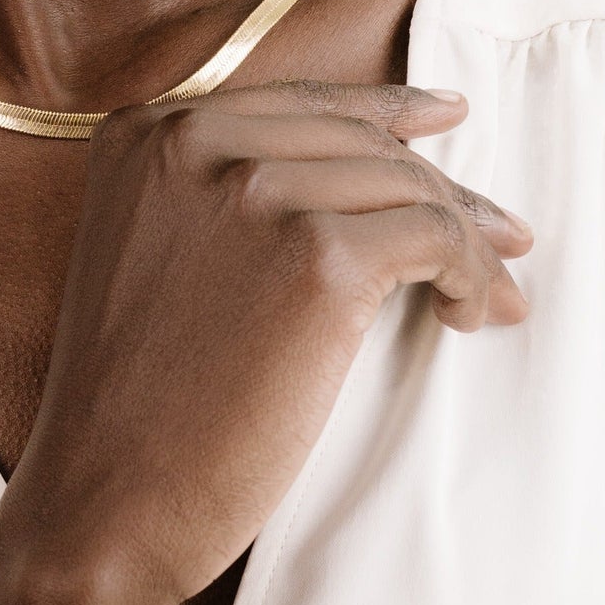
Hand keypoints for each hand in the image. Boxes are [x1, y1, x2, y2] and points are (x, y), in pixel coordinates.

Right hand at [5, 82, 532, 604]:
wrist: (105, 499)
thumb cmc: (133, 407)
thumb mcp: (148, 257)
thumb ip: (212, 197)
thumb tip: (358, 171)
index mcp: (147, 136)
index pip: (297, 104)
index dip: (383, 112)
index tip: (444, 120)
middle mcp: (194, 142)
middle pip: (360, 141)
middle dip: (439, 187)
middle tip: (499, 234)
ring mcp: (255, 194)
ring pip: (408, 186)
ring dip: (467, 240)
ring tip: (489, 291)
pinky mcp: (318, 257)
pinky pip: (436, 238)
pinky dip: (473, 275)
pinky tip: (473, 314)